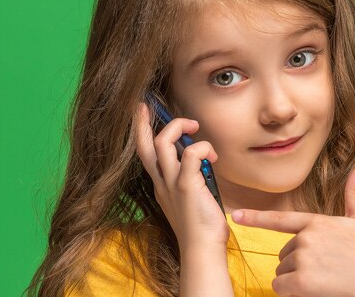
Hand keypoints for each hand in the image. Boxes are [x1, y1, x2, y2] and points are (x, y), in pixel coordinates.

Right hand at [134, 102, 228, 249]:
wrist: (201, 249)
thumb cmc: (200, 225)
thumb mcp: (189, 197)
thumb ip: (190, 178)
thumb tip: (200, 159)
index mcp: (161, 184)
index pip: (145, 154)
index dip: (141, 132)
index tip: (143, 114)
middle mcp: (162, 182)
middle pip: (145, 145)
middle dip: (143, 122)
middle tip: (146, 105)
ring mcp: (171, 183)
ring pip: (162, 143)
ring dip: (179, 127)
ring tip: (195, 127)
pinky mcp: (185, 185)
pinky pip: (190, 154)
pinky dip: (202, 147)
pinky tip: (212, 157)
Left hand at [231, 164, 354, 296]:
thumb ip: (354, 195)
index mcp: (317, 223)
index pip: (280, 220)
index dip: (255, 218)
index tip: (235, 216)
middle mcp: (307, 237)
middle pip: (283, 254)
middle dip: (297, 263)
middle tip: (324, 268)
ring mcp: (304, 258)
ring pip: (282, 272)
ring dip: (295, 279)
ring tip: (322, 279)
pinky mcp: (302, 281)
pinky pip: (281, 287)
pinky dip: (291, 293)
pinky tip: (311, 291)